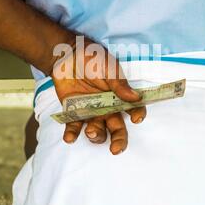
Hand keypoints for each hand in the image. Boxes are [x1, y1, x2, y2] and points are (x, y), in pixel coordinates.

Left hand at [51, 39, 146, 154]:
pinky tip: (69, 138)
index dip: (137, 115)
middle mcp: (107, 108)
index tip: (136, 118)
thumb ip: (119, 84)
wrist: (67, 54)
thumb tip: (136, 98)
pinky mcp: (74, 113)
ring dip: (96, 135)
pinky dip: (72, 134)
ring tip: (90, 131)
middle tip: (116, 149)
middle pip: (117, 129)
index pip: (133, 109)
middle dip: (119, 141)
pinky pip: (74, 127)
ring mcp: (90, 112)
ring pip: (97, 131)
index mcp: (119, 97)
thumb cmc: (92, 58)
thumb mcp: (108, 68)